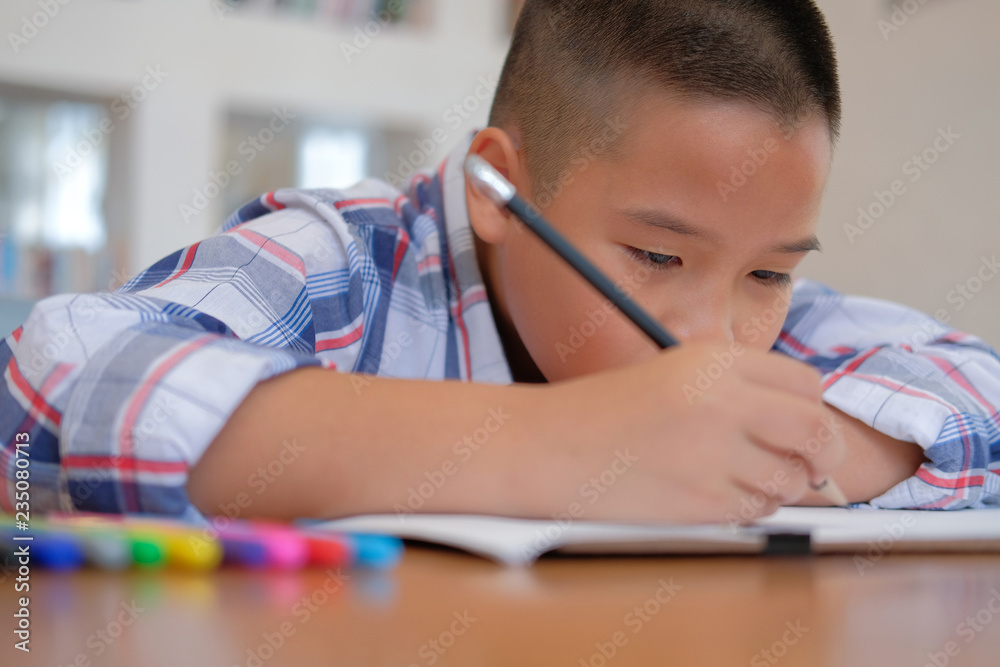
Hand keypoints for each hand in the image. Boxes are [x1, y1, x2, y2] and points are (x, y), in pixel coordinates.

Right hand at [545, 342, 846, 522]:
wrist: (551, 446)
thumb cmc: (604, 412)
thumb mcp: (673, 374)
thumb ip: (737, 389)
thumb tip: (805, 427)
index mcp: (715, 361)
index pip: (806, 385)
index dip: (813, 412)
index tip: (803, 429)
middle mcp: (724, 401)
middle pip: (817, 431)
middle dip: (823, 455)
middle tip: (813, 467)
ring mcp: (716, 452)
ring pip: (791, 479)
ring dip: (780, 486)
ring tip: (738, 477)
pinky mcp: (704, 499)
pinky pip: (757, 509)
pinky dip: (748, 507)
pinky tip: (713, 493)